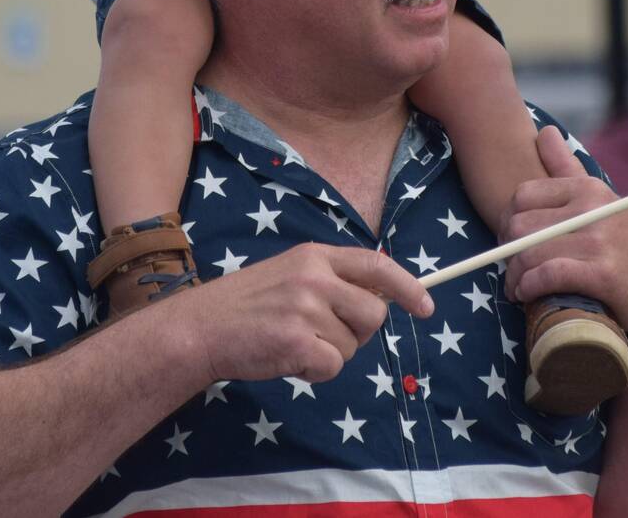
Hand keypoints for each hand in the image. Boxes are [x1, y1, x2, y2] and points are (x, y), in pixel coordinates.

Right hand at [170, 242, 432, 386]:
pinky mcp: (297, 340)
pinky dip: (314, 371)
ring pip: (352, 345)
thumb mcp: (289, 275)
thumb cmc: (246, 306)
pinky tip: (287, 358)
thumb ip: (330, 282)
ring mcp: (306, 308)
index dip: (408, 287)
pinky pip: (332, 366)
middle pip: (374, 314)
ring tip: (293, 343)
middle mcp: (314, 277)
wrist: (201, 328)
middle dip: (358, 333)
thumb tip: (379, 302)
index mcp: (315, 256)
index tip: (426, 306)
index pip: (376, 266)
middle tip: (323, 335)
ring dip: (329, 354)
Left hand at [504, 127, 627, 332]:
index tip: (511, 241)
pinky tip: (527, 296)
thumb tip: (544, 131)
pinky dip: (530, 287)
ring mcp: (599, 240)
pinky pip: (548, 275)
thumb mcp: (600, 201)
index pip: (522, 195)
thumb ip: (567, 167)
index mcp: (588, 188)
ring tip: (517, 287)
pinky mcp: (603, 274)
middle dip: (507, 251)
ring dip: (515, 276)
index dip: (507, 221)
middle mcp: (593, 208)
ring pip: (529, 252)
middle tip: (511, 268)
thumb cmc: (626, 248)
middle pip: (520, 225)